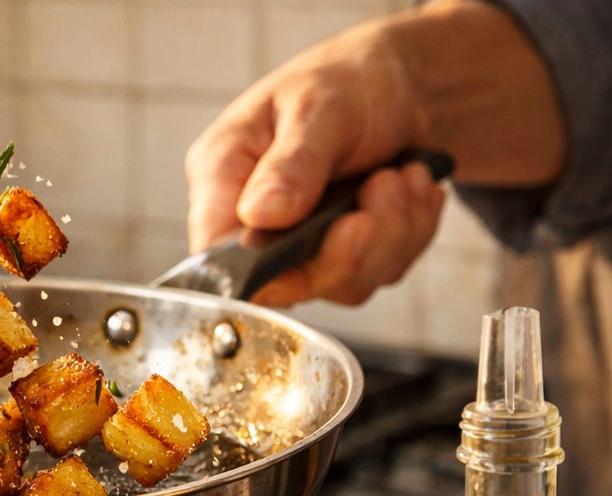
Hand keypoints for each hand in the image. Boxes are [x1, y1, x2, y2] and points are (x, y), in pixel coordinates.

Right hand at [185, 17, 445, 306]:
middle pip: (286, 283)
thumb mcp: (317, 105)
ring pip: (342, 284)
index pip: (216, 255)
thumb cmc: (346, 80)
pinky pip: (379, 272)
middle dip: (351, 247)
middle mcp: (251, 223)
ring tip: (403, 175)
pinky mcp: (342, 256)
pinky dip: (409, 231)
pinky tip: (411, 186)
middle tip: (386, 186)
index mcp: (222, 179)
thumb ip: (290, 163)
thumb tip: (259, 214)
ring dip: (392, 233)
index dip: (262, 269)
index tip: (327, 235)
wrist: (402, 84)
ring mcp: (298, 247)